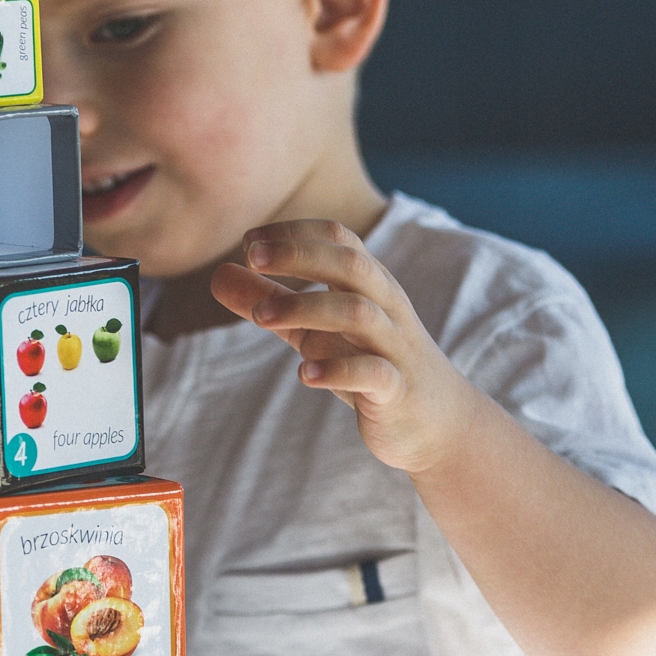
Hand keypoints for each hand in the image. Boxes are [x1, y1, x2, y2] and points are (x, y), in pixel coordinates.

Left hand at [208, 220, 486, 474]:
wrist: (438, 422)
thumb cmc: (370, 363)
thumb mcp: (315, 329)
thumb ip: (271, 301)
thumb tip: (218, 274)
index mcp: (369, 285)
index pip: (338, 239)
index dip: (294, 233)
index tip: (248, 241)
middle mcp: (386, 307)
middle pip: (350, 263)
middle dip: (299, 255)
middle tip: (251, 258)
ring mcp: (394, 347)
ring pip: (358, 312)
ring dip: (306, 308)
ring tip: (260, 317)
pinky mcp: (397, 390)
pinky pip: (373, 372)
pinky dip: (337, 371)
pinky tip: (304, 374)